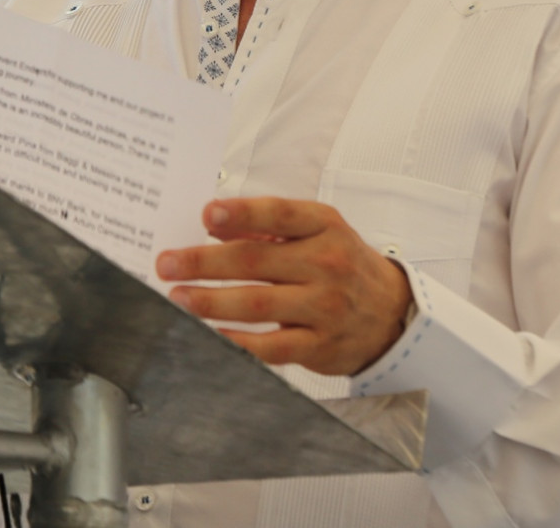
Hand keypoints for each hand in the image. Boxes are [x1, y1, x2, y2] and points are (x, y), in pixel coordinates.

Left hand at [156, 198, 412, 375]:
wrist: (392, 313)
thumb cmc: (343, 265)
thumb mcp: (318, 233)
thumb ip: (269, 227)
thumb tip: (215, 225)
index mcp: (325, 226)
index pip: (280, 214)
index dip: (242, 213)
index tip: (207, 214)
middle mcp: (327, 264)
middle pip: (256, 260)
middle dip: (204, 262)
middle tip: (167, 264)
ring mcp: (325, 307)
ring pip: (258, 304)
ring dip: (211, 301)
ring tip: (178, 297)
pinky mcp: (319, 345)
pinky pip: (270, 347)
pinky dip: (236, 342)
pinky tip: (209, 335)